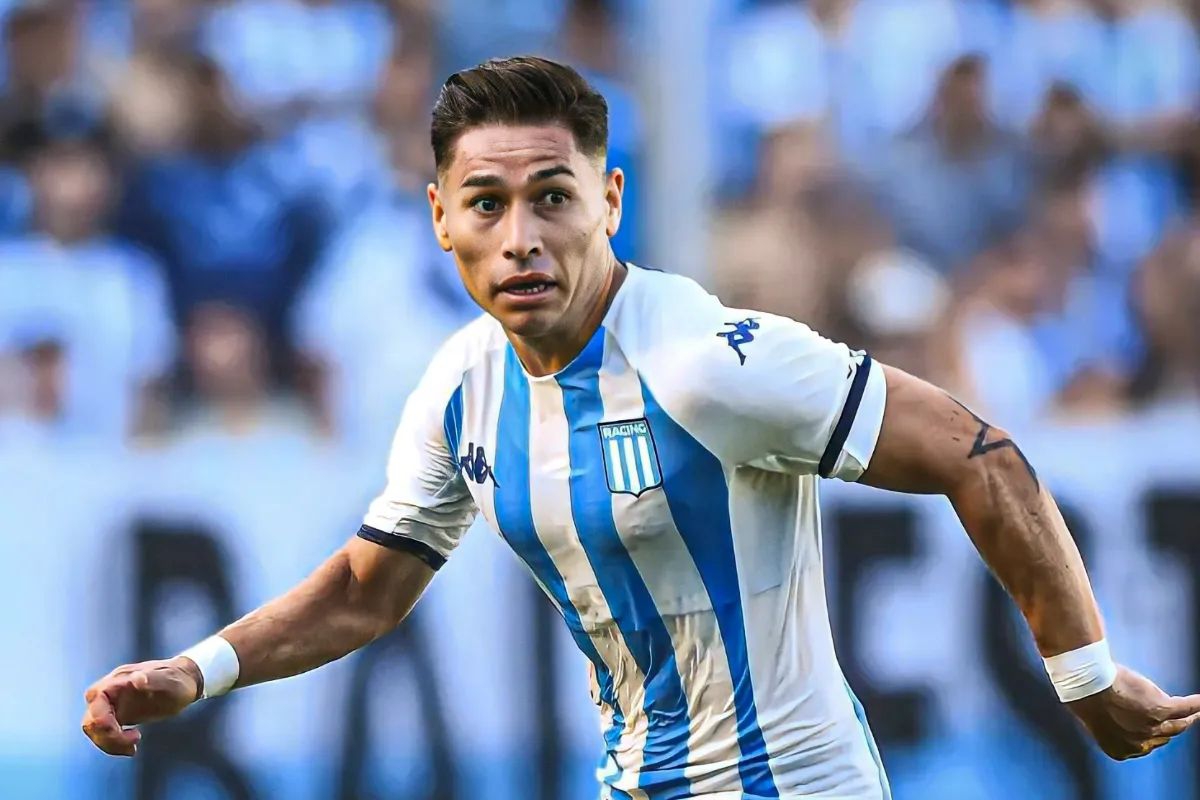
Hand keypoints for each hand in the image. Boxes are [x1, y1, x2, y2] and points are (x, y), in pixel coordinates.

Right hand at [81, 657, 202, 756]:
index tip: (124, 731)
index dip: (102, 720)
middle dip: (106, 736)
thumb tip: (137, 679)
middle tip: (134, 741)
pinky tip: (132, 746)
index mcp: (118, 680)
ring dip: (110, 743)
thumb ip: (151, 679)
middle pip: (91, 719)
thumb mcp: (168, 680)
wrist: (185, 682)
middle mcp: (110, 692)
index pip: (95, 700)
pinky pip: (104, 733)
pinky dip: (114, 743)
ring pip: (94, 729)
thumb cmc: (177, 679)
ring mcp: (112, 704)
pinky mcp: (117, 716)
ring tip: (134, 746)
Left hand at [1068, 665, 1199, 759]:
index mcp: (1120, 749)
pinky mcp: (1161, 708)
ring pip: (1177, 723)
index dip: (1152, 735)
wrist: (1087, 684)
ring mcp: (1152, 726)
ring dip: (1188, 717)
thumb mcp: (1096, 718)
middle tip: (1180, 721)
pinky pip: (1185, 707)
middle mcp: (1139, 744)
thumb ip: (1112, 724)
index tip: (1157, 730)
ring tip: (1194, 712)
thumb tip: (1118, 717)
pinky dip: (1195, 704)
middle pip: (1163, 735)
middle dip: (1171, 728)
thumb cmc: (1084, 695)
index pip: (1144, 745)